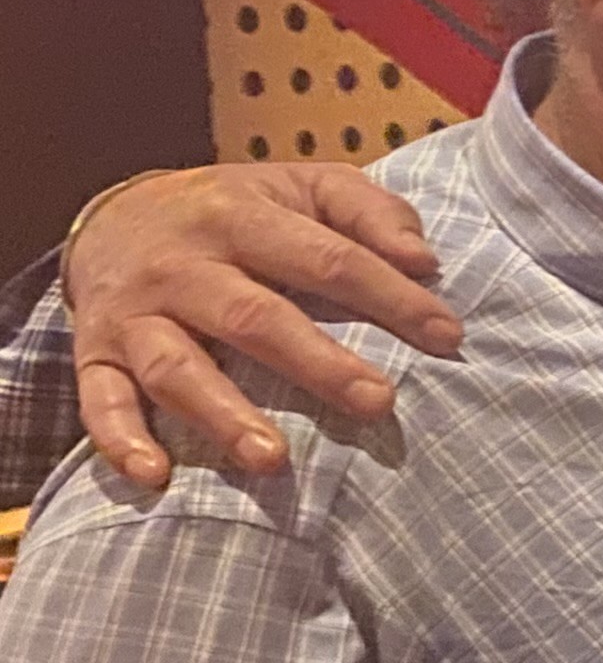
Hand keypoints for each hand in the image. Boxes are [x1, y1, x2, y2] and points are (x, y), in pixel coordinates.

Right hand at [64, 163, 463, 488]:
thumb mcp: (304, 186)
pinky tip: (155, 476)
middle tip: (377, 403)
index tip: (447, 337)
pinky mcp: (95, 351)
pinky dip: (120, 439)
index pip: (327, 259)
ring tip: (273, 460)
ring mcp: (135, 313)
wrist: (114, 214)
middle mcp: (183, 265)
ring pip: (176, 367)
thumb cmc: (236, 210)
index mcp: (241, 216)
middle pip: (253, 317)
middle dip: (316, 364)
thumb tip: (424, 260)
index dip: (391, 297)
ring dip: (222, 415)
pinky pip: (100, 399)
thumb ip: (369, 212)